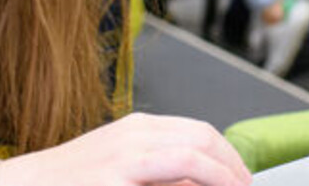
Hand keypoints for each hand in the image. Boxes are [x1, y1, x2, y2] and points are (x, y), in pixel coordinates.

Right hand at [2, 112, 250, 185]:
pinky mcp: (115, 179)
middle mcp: (135, 135)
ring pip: (193, 155)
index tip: (240, 177)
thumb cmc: (68, 181)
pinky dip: (199, 183)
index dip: (227, 157)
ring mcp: (125, 156)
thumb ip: (156, 168)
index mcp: (138, 128)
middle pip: (202, 140)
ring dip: (223, 177)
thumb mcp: (118, 164)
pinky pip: (175, 172)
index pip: (199, 132)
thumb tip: (198, 180)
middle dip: (232, 168)